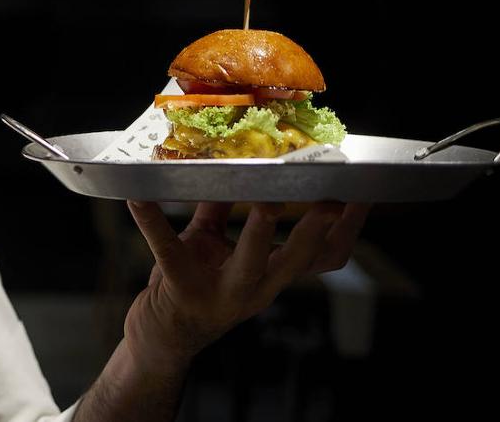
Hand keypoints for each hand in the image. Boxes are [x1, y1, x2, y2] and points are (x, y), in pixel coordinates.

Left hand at [122, 200, 371, 369]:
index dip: (347, 230)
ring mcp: (220, 293)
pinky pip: (168, 250)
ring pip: (250, 263)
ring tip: (265, 201)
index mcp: (271, 276)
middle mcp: (255, 289)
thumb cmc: (192, 284)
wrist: (160, 339)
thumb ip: (222, 206)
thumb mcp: (213, 244)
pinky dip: (152, 221)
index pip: (323, 257)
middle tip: (330, 199)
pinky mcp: (180, 290)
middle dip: (315, 230)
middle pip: (298, 261)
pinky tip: (137, 197)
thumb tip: (231, 160)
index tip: (362, 195)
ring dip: (260, 231)